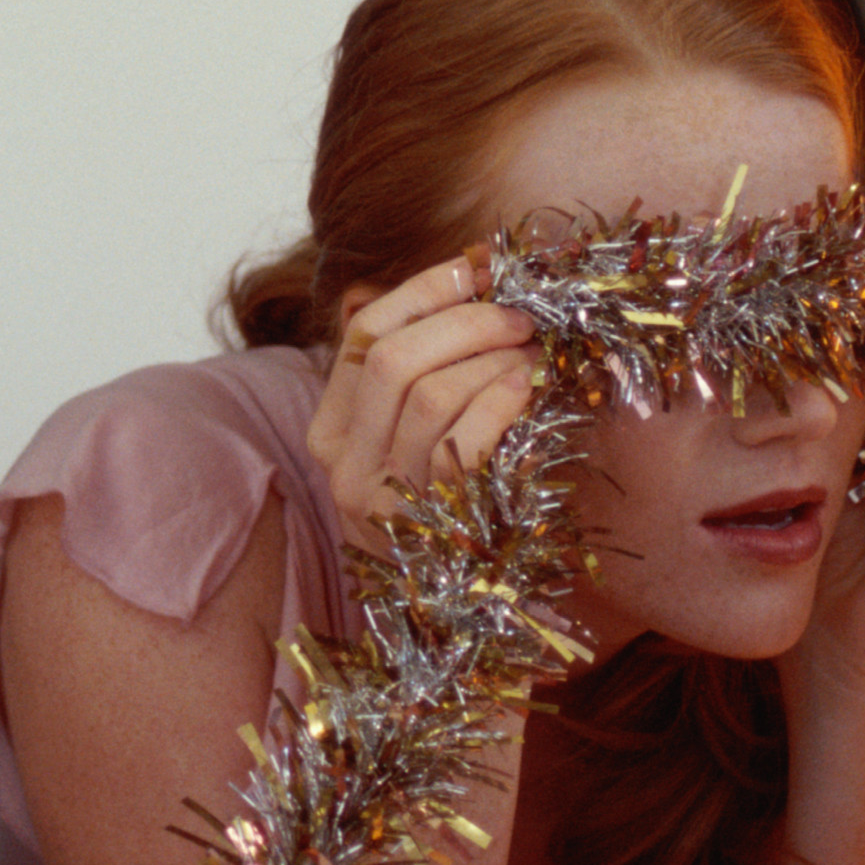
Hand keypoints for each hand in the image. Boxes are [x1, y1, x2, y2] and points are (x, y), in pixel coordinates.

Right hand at [305, 256, 541, 535]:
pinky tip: (528, 387)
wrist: (471, 599)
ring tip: (533, 352)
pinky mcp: (427, 524)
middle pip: (392, 358)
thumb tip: (464, 270)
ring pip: (429, 395)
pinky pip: (463, 442)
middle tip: (520, 315)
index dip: (422, 289)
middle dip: (465, 321)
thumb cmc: (452, 498)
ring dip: (492, 359)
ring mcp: (380, 499)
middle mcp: (343, 463)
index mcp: (330, 428)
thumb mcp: (414, 432)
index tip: (477, 265)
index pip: (362, 334)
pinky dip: (500, 402)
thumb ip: (417, 366)